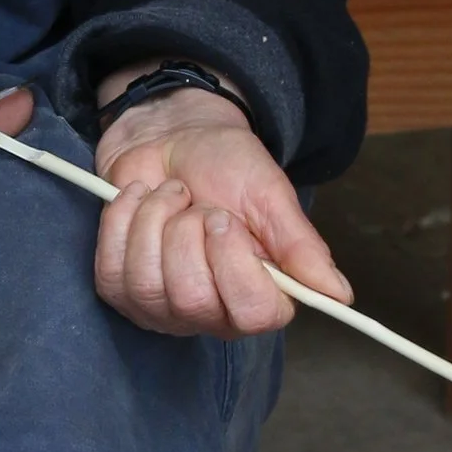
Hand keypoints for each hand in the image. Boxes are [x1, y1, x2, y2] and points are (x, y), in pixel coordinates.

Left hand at [92, 87, 350, 338]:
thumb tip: (340, 295)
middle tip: (198, 206)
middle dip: (188, 233)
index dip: (236, 265)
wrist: (172, 136)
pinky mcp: (119, 289)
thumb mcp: (269, 196)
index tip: (226, 220)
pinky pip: (111, 271)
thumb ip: (300, 247)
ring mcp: (161, 307)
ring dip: (155, 221)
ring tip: (171, 196)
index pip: (255, 315)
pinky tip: (139, 201)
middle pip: (193, 299)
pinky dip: (122, 221)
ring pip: (147, 286)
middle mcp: (211, 312)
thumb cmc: (225, 166)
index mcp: (258, 294)